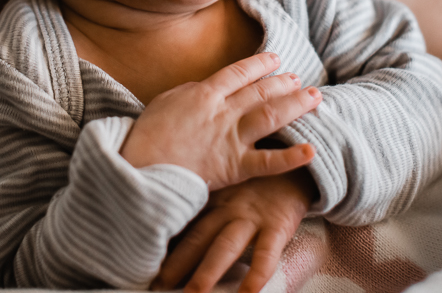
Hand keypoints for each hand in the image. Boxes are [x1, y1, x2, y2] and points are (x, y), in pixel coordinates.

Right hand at [120, 53, 319, 189]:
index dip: (260, 64)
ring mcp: (231, 138)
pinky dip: (291, 157)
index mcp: (205, 93)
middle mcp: (223, 111)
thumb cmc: (147, 135)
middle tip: (302, 79)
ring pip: (271, 115)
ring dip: (296, 105)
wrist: (142, 167)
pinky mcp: (234, 167)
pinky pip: (268, 161)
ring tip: (315, 98)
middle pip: (261, 91)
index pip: (239, 73)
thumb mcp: (166, 101)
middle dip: (285, 83)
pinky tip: (311, 150)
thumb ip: (192, 92)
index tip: (276, 59)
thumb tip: (207, 88)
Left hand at [154, 169, 316, 292]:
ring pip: (225, 248)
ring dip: (208, 272)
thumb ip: (207, 198)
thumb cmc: (261, 178)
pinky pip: (266, 255)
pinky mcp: (277, 226)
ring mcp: (252, 218)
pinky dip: (257, 275)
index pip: (185, 223)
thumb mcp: (230, 182)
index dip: (163, 239)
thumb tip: (171, 212)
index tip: (141, 257)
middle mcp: (228, 210)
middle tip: (157, 285)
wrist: (300, 162)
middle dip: (177, 263)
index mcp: (214, 200)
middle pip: (198, 238)